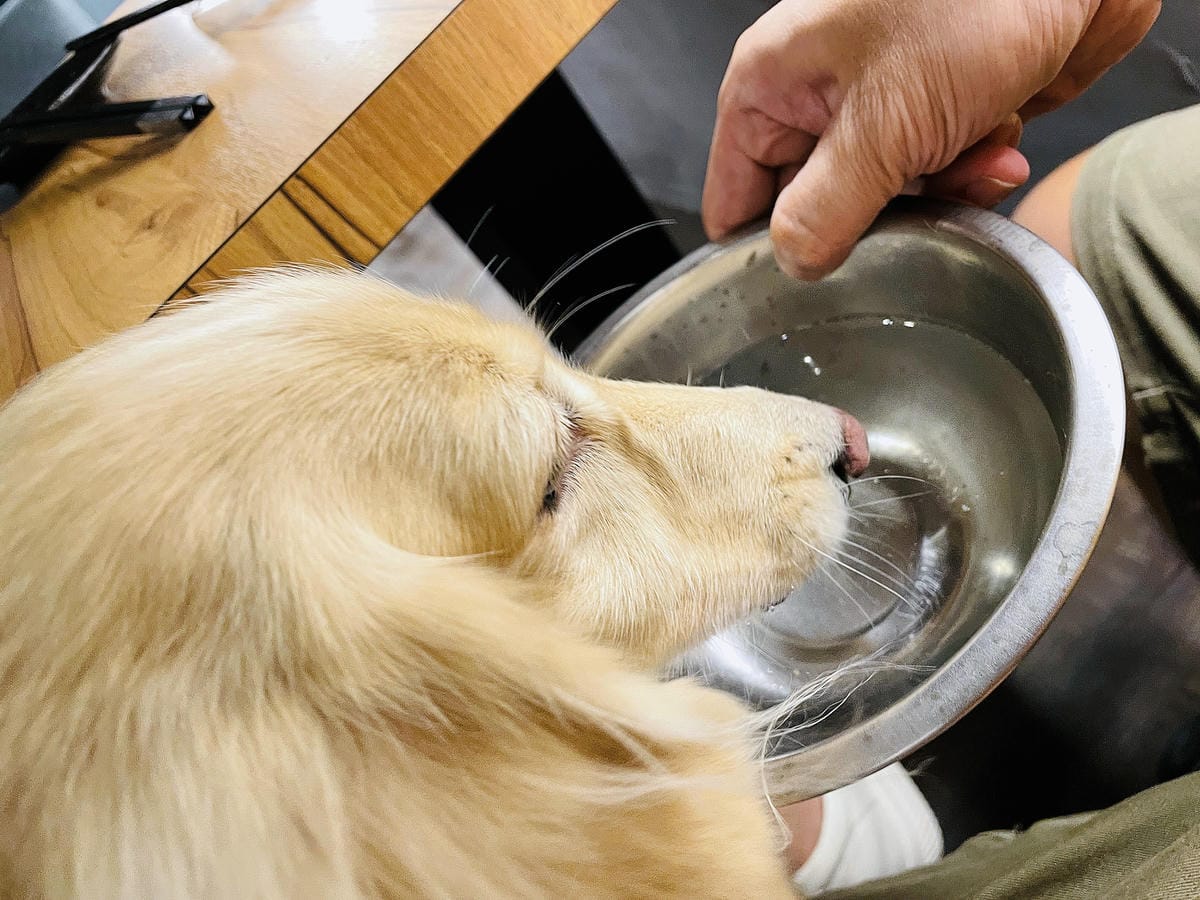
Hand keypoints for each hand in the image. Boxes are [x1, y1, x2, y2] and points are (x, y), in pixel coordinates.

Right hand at [702, 0, 1159, 278]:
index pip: (734, 197)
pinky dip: (971, 169)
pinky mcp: (934, 111)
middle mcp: (815, 95)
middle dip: (870, 219)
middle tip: (913, 201)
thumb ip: (824, 212)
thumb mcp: (882, 126)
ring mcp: (877, 103)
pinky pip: (936, 178)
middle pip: (812, 208)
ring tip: (972, 153)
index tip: (810, 275)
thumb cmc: (974, 0)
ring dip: (936, 193)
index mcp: (770, 84)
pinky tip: (998, 140)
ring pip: (883, 201)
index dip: (764, 247)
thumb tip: (793, 265)